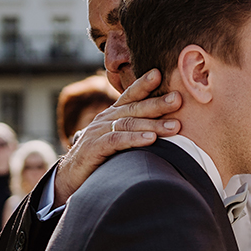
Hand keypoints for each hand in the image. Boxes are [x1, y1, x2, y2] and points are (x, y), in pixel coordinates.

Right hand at [54, 69, 182, 203]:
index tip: (160, 74)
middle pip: (134, 108)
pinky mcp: (94, 148)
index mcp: (112, 114)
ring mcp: (98, 132)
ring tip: (174, 126)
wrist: (71, 176)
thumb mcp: (118, 140)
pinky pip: (116, 140)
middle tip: (179, 99)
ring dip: (153, 124)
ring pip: (129, 124)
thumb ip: (135, 131)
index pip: (129, 96)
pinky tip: (151, 140)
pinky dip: (134, 139)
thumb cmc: (100, 158)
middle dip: (157, 103)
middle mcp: (105, 119)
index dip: (143, 84)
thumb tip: (165, 128)